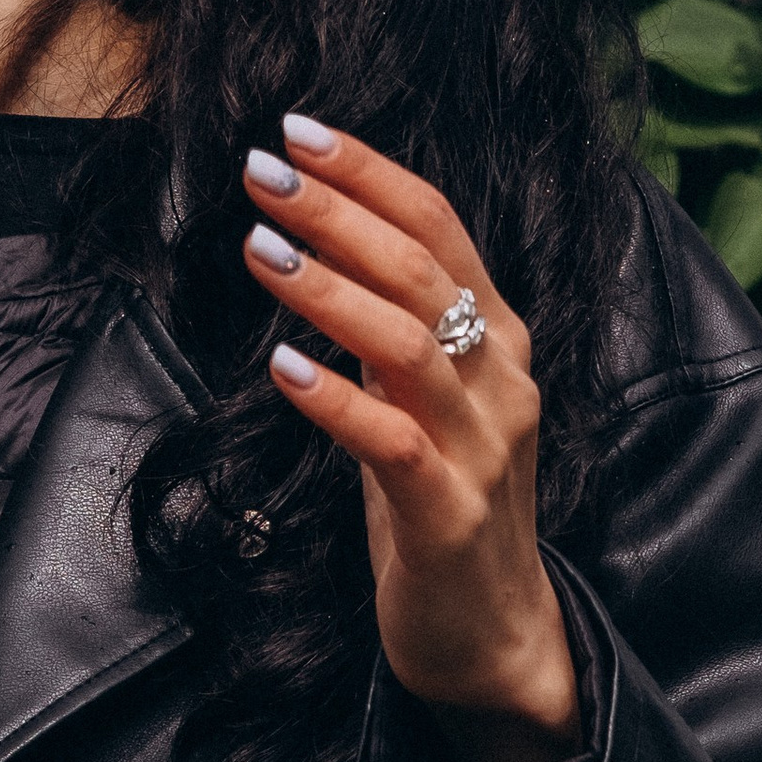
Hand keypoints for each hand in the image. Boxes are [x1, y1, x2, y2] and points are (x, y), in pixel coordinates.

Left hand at [241, 116, 580, 761]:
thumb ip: (391, 321)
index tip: (297, 130)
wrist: (491, 631)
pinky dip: (336, 398)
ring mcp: (483, 447)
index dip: (370, 174)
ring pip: (410, 344)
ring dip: (328, 290)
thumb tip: (319, 240)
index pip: (440, 226)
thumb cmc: (440, 498)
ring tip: (259, 250)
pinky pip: (393, 442)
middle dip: (336, 212)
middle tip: (260, 172)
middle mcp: (501, 378)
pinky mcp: (449, 514)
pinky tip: (280, 367)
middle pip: (420, 270)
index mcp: (496, 337)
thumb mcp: (420, 394)